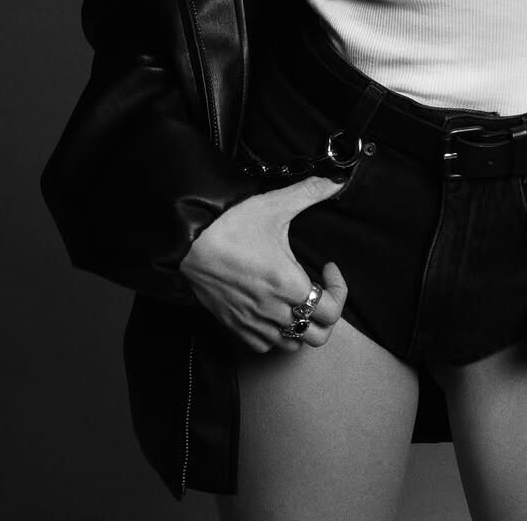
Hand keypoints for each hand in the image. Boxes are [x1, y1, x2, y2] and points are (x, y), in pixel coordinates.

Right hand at [179, 174, 347, 352]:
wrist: (187, 242)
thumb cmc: (230, 224)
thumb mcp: (274, 205)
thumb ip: (309, 192)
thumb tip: (336, 180)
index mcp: (288, 284)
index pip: (331, 310)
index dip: (339, 289)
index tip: (328, 268)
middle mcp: (272, 310)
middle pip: (316, 334)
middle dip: (326, 313)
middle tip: (320, 290)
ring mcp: (252, 321)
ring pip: (291, 344)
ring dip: (301, 326)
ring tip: (299, 300)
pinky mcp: (233, 325)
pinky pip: (263, 345)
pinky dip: (275, 335)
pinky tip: (274, 311)